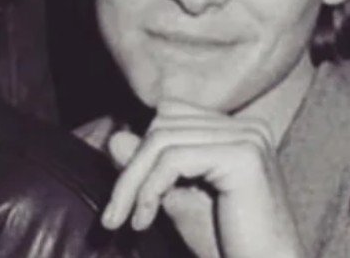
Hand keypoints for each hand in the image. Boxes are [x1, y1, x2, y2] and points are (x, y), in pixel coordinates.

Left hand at [101, 99, 305, 257]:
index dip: (141, 150)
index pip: (170, 117)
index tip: (121, 196)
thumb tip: (114, 138)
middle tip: (112, 214)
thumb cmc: (227, 247)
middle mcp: (248, 127)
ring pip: (162, 140)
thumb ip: (151, 167)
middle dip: (131, 168)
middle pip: (163, 125)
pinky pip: (174, 160)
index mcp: (238, 130)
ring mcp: (248, 137)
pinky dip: (148, 189)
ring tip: (121, 220)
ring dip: (132, 182)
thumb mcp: (178, 199)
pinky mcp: (243, 156)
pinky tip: (141, 221)